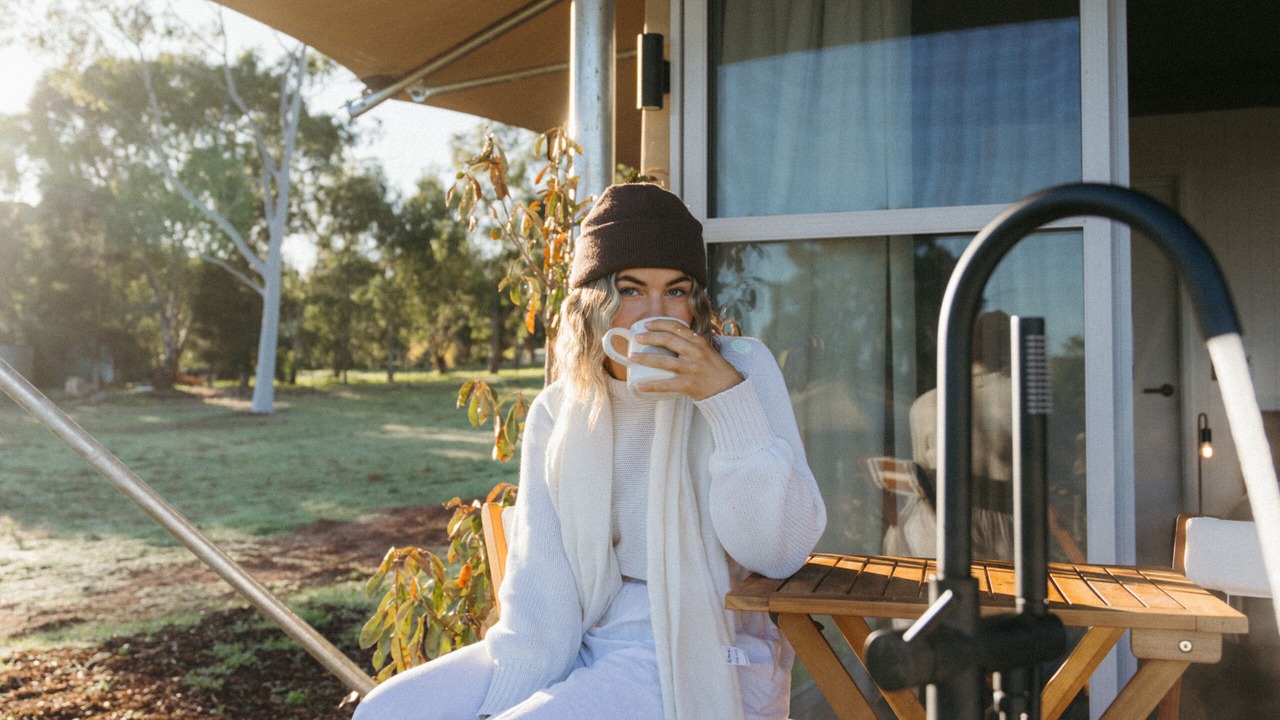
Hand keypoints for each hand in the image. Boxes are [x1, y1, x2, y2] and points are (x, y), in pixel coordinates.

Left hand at [629, 319, 743, 400]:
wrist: (730, 391)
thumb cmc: (717, 371)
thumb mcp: (708, 351)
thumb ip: (692, 344)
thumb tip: (672, 339)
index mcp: (699, 342)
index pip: (677, 327)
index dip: (660, 323)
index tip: (646, 324)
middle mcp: (695, 352)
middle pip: (667, 340)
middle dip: (648, 337)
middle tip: (636, 338)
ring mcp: (691, 369)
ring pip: (663, 361)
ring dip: (644, 358)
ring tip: (631, 357)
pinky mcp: (689, 385)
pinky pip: (666, 385)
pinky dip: (650, 386)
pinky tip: (638, 386)